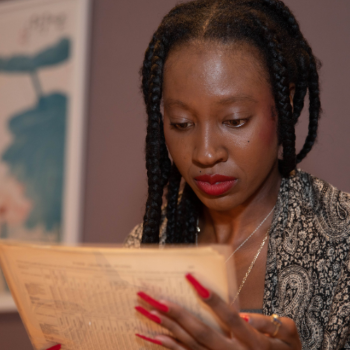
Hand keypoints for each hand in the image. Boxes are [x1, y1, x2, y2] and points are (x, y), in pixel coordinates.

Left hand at [135, 273, 300, 349]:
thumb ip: (268, 324)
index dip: (211, 297)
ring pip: (187, 344)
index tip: (191, 278)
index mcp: (251, 341)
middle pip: (199, 331)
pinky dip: (165, 347)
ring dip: (164, 328)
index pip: (229, 315)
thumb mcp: (289, 337)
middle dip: (174, 313)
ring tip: (144, 311)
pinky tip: (149, 336)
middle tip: (152, 297)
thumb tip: (244, 313)